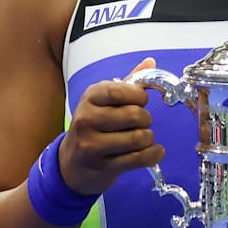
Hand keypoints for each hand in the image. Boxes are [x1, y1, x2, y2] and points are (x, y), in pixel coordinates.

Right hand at [58, 57, 163, 195]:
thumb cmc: (94, 127)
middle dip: (146, 120)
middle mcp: (86, 118)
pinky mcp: (101, 165)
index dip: (139, 96)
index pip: (120, 90)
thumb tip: (151, 61)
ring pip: (138, 138)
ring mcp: (91, 144)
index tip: (142, 101)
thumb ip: (128, 83)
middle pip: (134, 115)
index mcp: (89, 97)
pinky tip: (154, 152)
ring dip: (148, 138)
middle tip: (142, 123)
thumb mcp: (105, 101)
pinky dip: (153, 155)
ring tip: (143, 138)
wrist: (72, 163)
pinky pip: (138, 159)